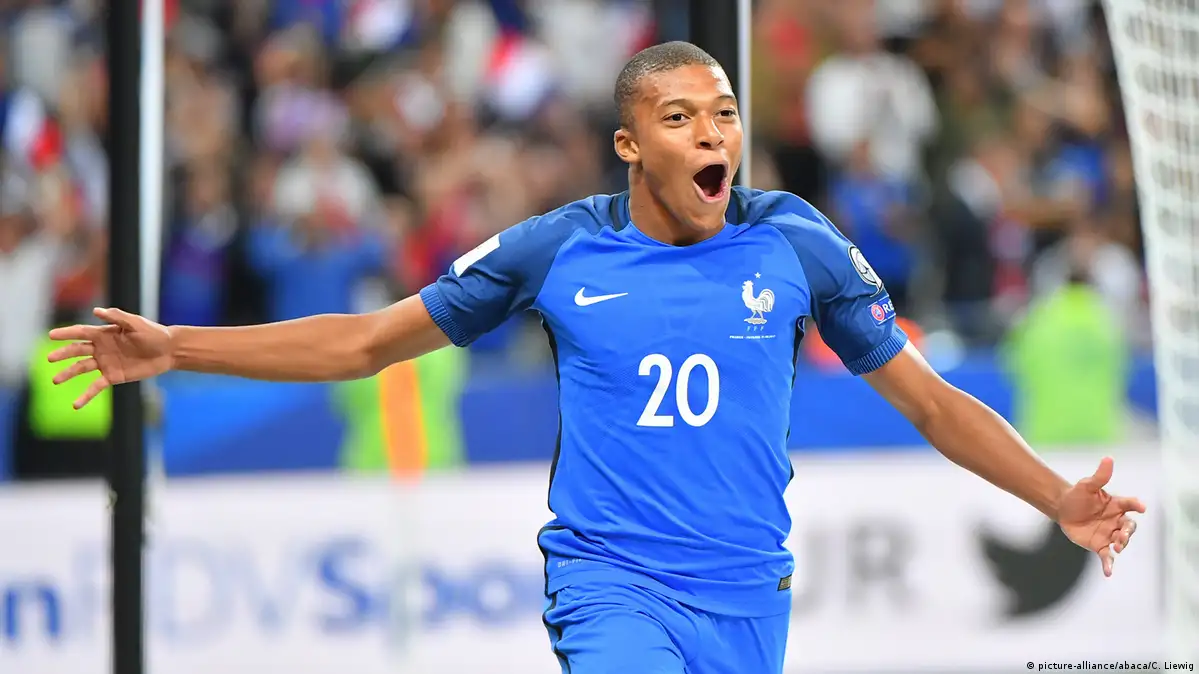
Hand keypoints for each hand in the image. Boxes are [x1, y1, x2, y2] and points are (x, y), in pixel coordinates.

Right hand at [47, 307, 174, 408]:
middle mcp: (101, 348)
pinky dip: (85, 395)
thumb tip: (96, 311)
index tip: (51, 335)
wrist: (169, 351)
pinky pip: (96, 387)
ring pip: (82, 368)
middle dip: (63, 354)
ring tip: (55, 380)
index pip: (81, 333)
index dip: (66, 333)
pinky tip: (75, 405)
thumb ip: (117, 317)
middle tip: (49, 359)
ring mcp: (106, 363)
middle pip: (77, 351)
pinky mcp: (113, 377)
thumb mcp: (136, 323)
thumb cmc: (154, 333)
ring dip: (68, 374)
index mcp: (104, 333)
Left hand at [1056, 457, 1146, 576]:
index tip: (1141, 507)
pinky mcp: (1100, 546)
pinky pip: (1107, 556)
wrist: (1063, 509)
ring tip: (1117, 546)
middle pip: (1129, 527)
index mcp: (1117, 505)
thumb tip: (1108, 458)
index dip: (1136, 505)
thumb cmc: (1078, 495)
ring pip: (1121, 542)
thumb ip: (1099, 476)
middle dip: (1128, 531)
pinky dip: (1109, 565)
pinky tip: (1108, 572)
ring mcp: (1110, 534)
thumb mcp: (1086, 485)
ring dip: (1121, 545)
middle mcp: (1117, 521)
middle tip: (1122, 534)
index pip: (1130, 505)